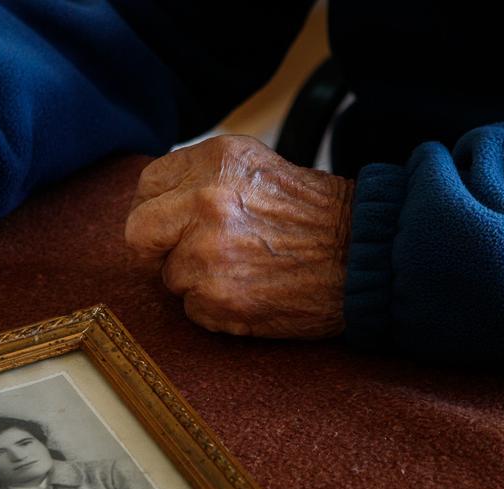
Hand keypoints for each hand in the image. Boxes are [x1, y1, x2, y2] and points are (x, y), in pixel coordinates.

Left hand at [125, 135, 353, 337]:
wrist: (364, 255)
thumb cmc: (317, 215)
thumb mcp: (258, 168)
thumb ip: (206, 178)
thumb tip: (160, 202)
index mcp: (214, 161)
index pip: (148, 186)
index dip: (155, 211)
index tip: (168, 226)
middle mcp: (204, 202)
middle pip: (139, 233)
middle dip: (156, 250)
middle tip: (181, 258)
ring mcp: (208, 254)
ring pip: (169, 277)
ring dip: (197, 282)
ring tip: (243, 273)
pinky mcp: (218, 299)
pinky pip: (193, 310)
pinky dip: (216, 309)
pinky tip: (252, 293)